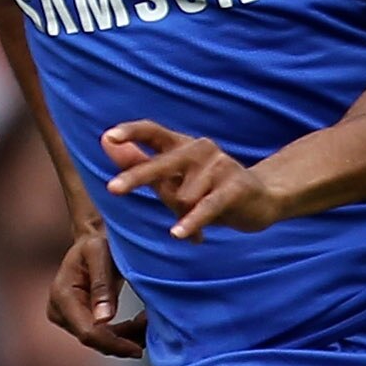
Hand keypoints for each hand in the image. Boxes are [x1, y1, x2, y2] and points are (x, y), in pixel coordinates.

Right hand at [50, 225, 146, 357]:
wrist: (91, 241)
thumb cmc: (97, 242)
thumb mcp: (101, 254)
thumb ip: (102, 285)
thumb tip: (103, 320)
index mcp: (62, 295)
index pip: (88, 332)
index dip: (114, 344)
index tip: (139, 349)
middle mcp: (58, 310)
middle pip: (93, 339)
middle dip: (123, 340)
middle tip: (152, 327)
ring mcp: (64, 317)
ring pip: (98, 340)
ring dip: (125, 337)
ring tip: (148, 321)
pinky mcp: (74, 320)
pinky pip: (99, 335)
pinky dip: (121, 334)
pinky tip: (138, 323)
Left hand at [101, 119, 281, 238]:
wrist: (260, 199)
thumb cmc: (207, 189)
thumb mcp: (171, 177)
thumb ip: (138, 161)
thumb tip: (105, 142)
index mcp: (180, 144)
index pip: (152, 131)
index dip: (131, 132)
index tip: (108, 136)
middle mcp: (199, 150)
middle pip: (162, 164)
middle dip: (137, 177)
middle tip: (112, 188)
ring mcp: (219, 166)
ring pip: (182, 198)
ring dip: (183, 216)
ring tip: (196, 218)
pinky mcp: (234, 187)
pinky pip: (205, 208)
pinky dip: (191, 222)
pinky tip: (178, 234)